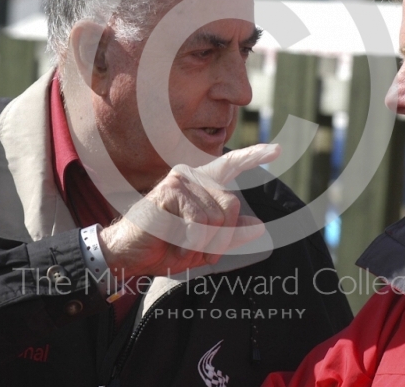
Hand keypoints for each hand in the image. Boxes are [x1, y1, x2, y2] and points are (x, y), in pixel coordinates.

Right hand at [98, 144, 278, 277]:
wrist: (127, 254)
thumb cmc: (164, 246)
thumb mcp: (204, 245)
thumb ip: (230, 235)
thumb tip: (259, 226)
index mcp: (202, 184)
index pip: (231, 165)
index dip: (254, 157)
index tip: (277, 150)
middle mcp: (193, 175)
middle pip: (231, 207)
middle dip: (218, 238)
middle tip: (192, 247)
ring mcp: (181, 180)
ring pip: (216, 219)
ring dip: (200, 243)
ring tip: (177, 242)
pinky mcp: (171, 191)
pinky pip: (199, 224)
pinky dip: (189, 242)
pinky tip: (170, 240)